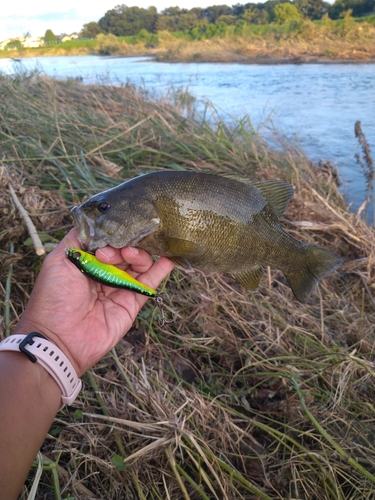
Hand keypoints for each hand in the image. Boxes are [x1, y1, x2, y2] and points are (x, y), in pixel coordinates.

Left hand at [15, 228, 173, 375]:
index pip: (108, 240)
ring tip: (129, 255)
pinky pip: (149, 283)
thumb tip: (93, 221)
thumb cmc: (54, 298)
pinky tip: (169, 257)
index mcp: (88, 261)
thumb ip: (76, 238)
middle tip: (110, 253)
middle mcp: (105, 272)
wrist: (59, 339)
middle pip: (125, 249)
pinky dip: (161, 269)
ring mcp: (120, 287)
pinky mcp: (132, 303)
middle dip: (123, 244)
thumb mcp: (59, 260)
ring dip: (139, 254)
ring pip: (139, 262)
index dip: (112, 233)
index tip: (111, 234)